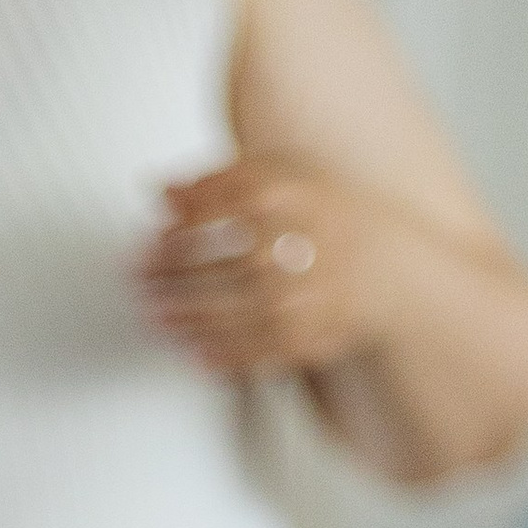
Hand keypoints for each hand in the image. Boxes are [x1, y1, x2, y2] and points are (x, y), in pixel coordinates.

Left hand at [136, 158, 405, 381]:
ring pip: (227, 309)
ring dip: (181, 314)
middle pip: (215, 259)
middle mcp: (299, 243)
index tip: (156, 231)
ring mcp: (304, 294)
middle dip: (168, 270)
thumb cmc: (327, 217)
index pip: (217, 205)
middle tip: (140, 274)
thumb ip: (222, 177)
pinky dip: (216, 352)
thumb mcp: (286, 175)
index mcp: (293, 195)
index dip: (179, 221)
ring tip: (154, 312)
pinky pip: (251, 349)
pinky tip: (189, 348)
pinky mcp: (306, 336)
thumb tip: (162, 190)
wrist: (388, 269)